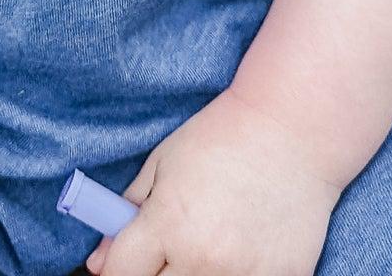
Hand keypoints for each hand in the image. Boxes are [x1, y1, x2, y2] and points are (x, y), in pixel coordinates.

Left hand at [87, 87, 344, 274]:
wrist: (292, 130)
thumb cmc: (221, 137)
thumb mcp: (163, 163)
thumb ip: (128, 214)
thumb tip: (99, 262)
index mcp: (168, 223)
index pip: (121, 275)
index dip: (115, 270)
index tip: (124, 264)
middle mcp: (204, 258)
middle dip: (151, 275)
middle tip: (162, 257)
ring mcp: (244, 275)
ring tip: (200, 252)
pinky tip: (238, 257)